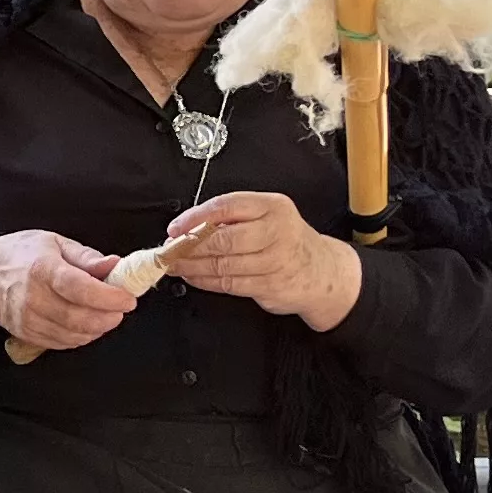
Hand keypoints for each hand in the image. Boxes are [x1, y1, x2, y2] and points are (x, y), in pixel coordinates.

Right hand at [0, 229, 136, 353]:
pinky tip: (87, 325)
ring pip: (73, 334)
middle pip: (79, 317)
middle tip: (121, 309)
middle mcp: (33, 297)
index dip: (108, 297)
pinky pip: (62, 343)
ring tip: (106, 316)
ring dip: (97, 329)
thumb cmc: (22, 255)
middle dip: (109, 317)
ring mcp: (28, 319)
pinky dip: (81, 337)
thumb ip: (87, 257)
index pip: (80, 288)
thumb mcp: (55, 243)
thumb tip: (116, 265)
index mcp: (42, 269)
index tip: (127, 298)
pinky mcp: (26, 334)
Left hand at [165, 189, 362, 329]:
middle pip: (223, 239)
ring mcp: (276, 261)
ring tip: (174, 264)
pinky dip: (205, 281)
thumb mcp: (267, 217)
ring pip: (223, 264)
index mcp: (273, 207)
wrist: (322, 272)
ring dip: (192, 266)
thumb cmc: (286, 240)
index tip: (174, 228)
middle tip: (169, 249)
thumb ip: (233, 218)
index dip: (195, 218)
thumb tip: (188, 227)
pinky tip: (193, 277)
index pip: (227, 206)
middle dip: (190, 246)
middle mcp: (277, 232)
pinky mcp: (271, 286)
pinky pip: (229, 283)